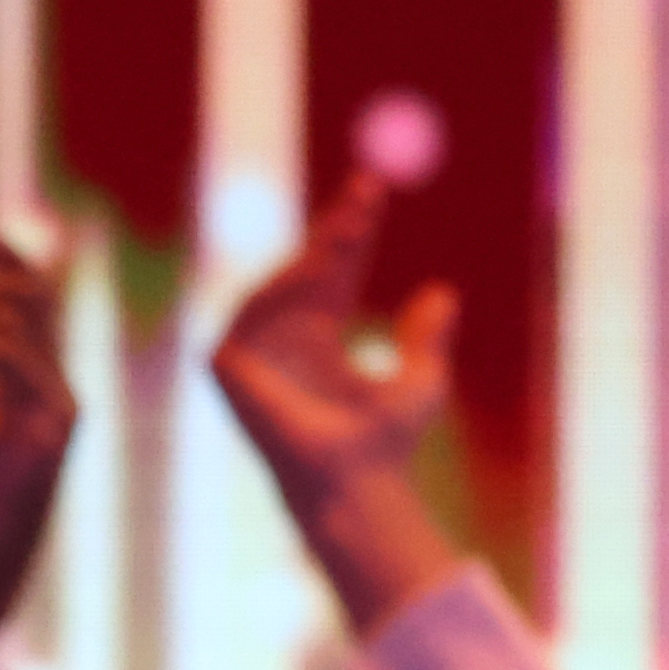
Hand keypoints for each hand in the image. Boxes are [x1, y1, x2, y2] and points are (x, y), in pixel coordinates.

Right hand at [206, 170, 470, 634]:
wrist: (357, 479)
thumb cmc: (387, 444)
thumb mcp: (422, 378)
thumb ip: (425, 338)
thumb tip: (442, 292)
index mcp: (317, 347)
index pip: (333, 275)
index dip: (352, 233)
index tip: (374, 191)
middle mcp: (281, 346)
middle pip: (308, 269)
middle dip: (336, 229)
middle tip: (368, 191)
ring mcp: (251, 357)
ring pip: (281, 284)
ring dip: (316, 254)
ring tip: (353, 233)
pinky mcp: (225, 366)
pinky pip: (251, 310)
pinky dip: (281, 288)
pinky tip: (317, 269)